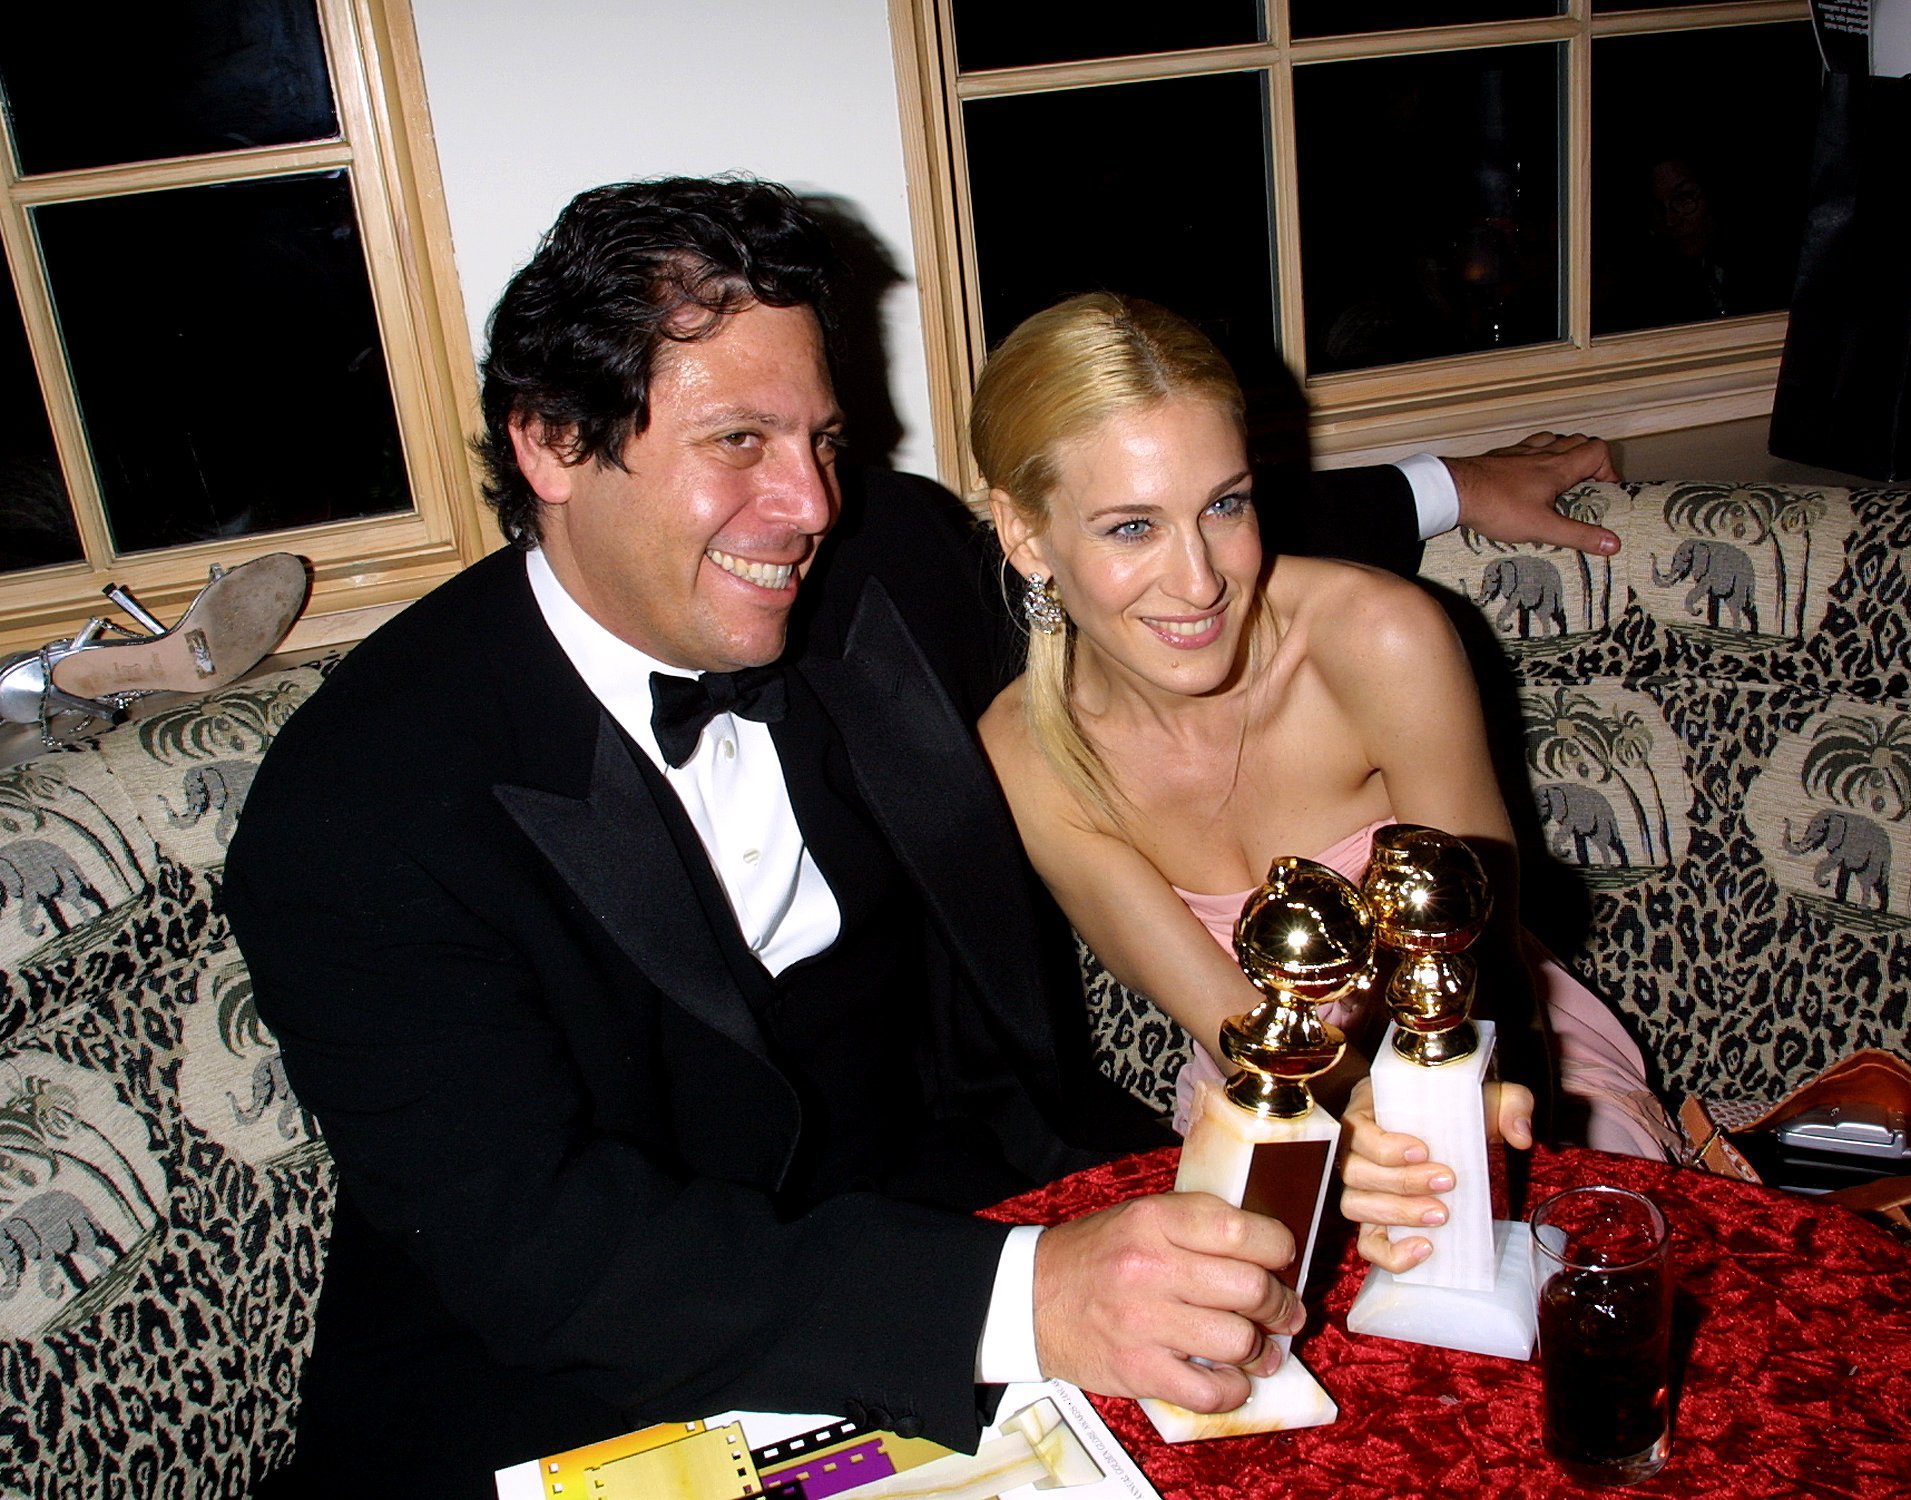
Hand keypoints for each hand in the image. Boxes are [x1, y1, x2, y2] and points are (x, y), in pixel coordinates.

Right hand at [1033, 1192, 1304, 1412]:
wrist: (1029, 1298)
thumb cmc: (1096, 1256)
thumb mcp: (1140, 1217)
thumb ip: (1196, 1225)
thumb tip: (1266, 1249)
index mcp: (1155, 1221)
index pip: (1242, 1231)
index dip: (1278, 1248)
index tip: (1283, 1259)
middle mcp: (1150, 1268)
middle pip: (1251, 1289)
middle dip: (1280, 1305)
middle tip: (1284, 1312)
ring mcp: (1143, 1322)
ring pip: (1238, 1341)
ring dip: (1261, 1351)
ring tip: (1261, 1350)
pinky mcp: (1137, 1370)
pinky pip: (1208, 1391)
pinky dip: (1231, 1390)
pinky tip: (1229, 1379)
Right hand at [1339, 1077, 1534, 1273]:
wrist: (1464, 1139)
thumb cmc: (1462, 1113)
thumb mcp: (1488, 1098)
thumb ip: (1509, 1104)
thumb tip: (1520, 1135)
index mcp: (1371, 1111)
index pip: (1357, 1130)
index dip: (1384, 1145)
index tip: (1423, 1151)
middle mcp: (1357, 1150)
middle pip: (1355, 1171)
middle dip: (1402, 1182)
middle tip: (1446, 1183)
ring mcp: (1363, 1189)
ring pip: (1356, 1206)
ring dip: (1397, 1214)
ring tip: (1441, 1215)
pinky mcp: (1375, 1222)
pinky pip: (1368, 1244)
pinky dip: (1390, 1253)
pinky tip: (1425, 1249)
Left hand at [1442, 432, 1621, 555]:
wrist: (1454, 491)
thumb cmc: (1498, 507)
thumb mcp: (1542, 527)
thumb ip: (1578, 535)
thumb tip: (1614, 543)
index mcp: (1558, 466)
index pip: (1597, 451)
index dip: (1608, 469)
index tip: (1604, 491)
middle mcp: (1542, 453)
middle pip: (1579, 441)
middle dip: (1590, 461)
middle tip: (1586, 486)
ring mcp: (1520, 452)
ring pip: (1554, 439)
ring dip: (1564, 453)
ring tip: (1562, 478)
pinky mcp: (1501, 456)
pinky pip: (1528, 446)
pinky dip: (1537, 455)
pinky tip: (1529, 474)